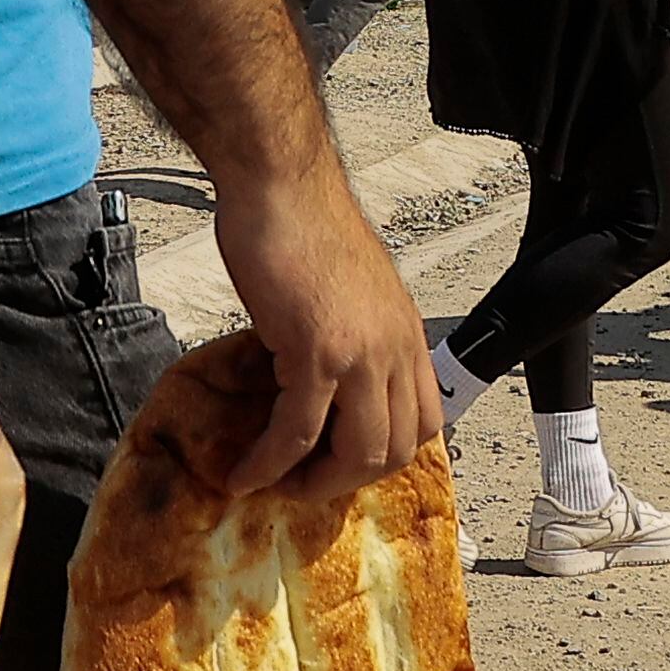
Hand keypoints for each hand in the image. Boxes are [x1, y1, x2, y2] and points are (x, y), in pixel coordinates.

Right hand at [212, 155, 440, 502]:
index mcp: (407, 334)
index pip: (425, 421)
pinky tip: (244, 472)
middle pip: (396, 449)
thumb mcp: (350, 292)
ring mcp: (361, 352)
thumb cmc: (302, 226)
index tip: (339, 463)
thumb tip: (324, 379)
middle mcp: (396, 348)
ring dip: (313, 483)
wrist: (279, 186)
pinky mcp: (318, 351)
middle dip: (346, 480)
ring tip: (274, 485)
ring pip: (358, 452)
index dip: (384, 456)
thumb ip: (352, 336)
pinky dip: (269, 464)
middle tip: (303, 483)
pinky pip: (298, 432)